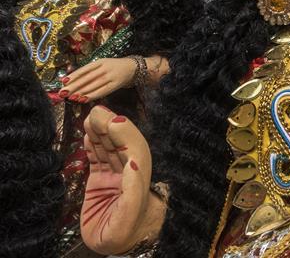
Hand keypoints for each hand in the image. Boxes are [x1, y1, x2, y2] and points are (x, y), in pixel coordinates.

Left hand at [59, 57, 136, 101]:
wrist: (133, 68)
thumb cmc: (113, 67)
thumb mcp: (102, 65)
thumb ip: (89, 71)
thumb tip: (70, 80)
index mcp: (100, 62)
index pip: (85, 69)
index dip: (74, 75)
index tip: (63, 82)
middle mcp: (105, 68)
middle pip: (88, 78)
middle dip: (74, 86)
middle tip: (63, 92)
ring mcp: (111, 76)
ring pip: (94, 85)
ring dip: (81, 92)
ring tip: (71, 97)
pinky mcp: (116, 84)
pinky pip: (102, 91)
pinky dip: (92, 95)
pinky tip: (84, 99)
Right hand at [80, 106, 162, 253]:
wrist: (119, 246)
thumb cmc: (125, 234)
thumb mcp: (128, 220)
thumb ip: (132, 193)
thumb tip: (133, 164)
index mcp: (137, 181)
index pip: (134, 151)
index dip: (126, 135)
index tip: (115, 120)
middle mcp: (128, 174)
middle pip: (120, 145)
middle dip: (110, 127)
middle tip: (98, 111)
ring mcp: (114, 176)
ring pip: (108, 149)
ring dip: (100, 132)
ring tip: (92, 116)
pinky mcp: (100, 181)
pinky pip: (97, 158)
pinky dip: (92, 145)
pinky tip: (87, 132)